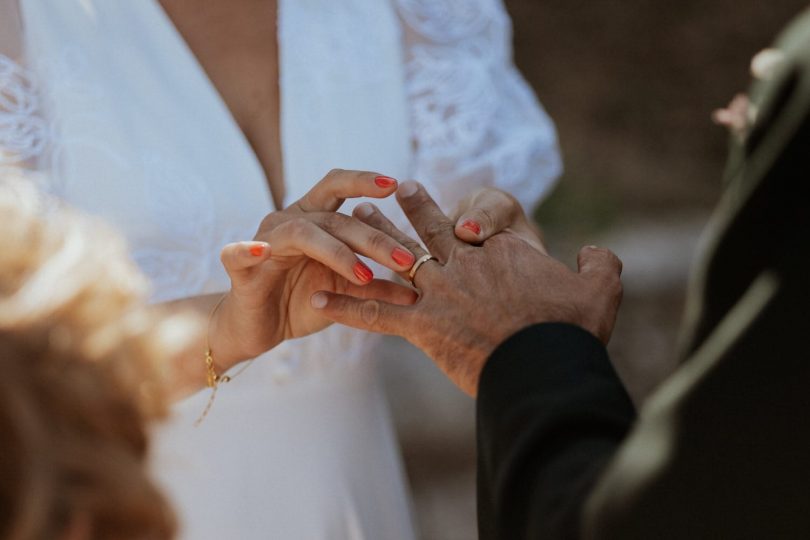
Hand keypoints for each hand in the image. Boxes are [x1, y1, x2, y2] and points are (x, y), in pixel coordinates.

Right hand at [210, 170, 418, 368]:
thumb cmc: (304, 302)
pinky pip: (237, 255)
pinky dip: (247, 250)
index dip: (364, 182)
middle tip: (405, 260)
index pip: (339, 187)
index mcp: (315, 219)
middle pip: (333, 216)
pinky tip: (262, 251)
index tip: (396, 184)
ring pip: (302, 232)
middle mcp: (289, 222)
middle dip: (372, 237)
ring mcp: (265, 243)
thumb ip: (374, 286)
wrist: (260, 330)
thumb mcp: (346, 294)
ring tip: (365, 276)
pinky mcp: (241, 270)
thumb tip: (416, 292)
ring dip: (337, 253)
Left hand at [310, 182, 622, 395]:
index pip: (473, 224)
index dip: (453, 212)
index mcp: (501, 250)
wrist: (544, 364)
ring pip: (395, 260)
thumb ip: (600, 263)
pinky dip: (346, 308)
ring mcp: (439, 292)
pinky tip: (318, 301)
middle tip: (380, 194)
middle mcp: (464, 263)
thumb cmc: (572, 328)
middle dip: (403, 210)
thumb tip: (597, 252)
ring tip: (346, 224)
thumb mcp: (600, 290)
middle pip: (427, 231)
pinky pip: (375, 314)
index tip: (444, 200)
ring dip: (369, 242)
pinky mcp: (422, 325)